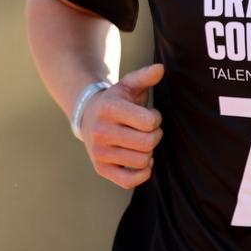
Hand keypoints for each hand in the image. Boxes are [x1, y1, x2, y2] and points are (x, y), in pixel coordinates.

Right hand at [79, 63, 163, 188]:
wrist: (89, 115)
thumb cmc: (117, 99)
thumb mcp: (129, 84)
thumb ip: (145, 76)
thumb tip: (160, 69)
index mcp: (109, 109)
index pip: (150, 122)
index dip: (156, 118)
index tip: (148, 115)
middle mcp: (101, 132)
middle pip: (148, 143)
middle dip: (154, 135)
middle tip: (146, 129)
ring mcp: (99, 153)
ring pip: (142, 162)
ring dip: (148, 152)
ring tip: (139, 141)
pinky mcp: (101, 169)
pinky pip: (130, 181)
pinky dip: (142, 173)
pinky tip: (141, 160)